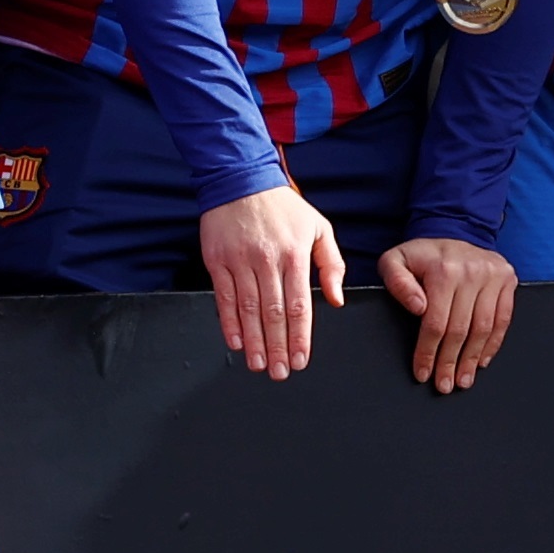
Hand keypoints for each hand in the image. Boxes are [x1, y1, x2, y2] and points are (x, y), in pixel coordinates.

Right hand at [197, 179, 345, 378]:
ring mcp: (239, 261)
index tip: (301, 359)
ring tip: (258, 364)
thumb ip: (331, 264)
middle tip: (280, 372)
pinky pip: (224, 297)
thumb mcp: (318, 227)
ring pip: (248, 310)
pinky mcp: (217, 260)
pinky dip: (228, 322)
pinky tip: (234, 341)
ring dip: (253, 341)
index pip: (299, 305)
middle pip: (273, 313)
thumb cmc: (282, 206)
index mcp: (294, 254)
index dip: (300, 336)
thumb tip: (336, 299)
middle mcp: (266, 260)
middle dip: (277, 347)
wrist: (240, 179)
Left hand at [377, 236, 517, 391]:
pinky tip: (481, 360)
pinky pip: (503, 319)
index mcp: (444, 270)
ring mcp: (494, 276)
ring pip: (484, 328)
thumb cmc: (421, 255)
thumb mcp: (395, 261)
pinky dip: (493, 344)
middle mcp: (473, 272)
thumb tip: (417, 307)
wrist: (454, 230)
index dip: (429, 352)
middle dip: (450, 362)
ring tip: (464, 379)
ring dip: (473, 359)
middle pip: (461, 330)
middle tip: (445, 385)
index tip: (423, 373)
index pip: (436, 323)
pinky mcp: (508, 279)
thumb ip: (397, 282)